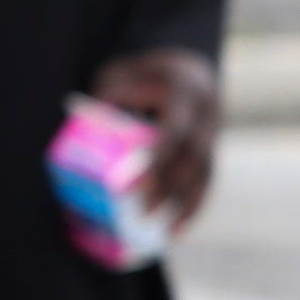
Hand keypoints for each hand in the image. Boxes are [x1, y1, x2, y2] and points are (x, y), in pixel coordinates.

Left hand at [90, 45, 222, 231]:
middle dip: (172, 187)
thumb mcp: (119, 73)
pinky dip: (194, 204)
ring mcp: (214, 132)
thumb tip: (85, 132)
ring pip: (207, 172)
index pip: (176, 131)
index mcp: (186, 91)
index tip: (141, 186)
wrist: (185, 66)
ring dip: (189, 204)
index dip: (160, 160)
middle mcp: (207, 114)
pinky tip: (178, 228)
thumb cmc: (140, 72)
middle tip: (146, 213)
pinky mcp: (212, 149)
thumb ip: (107, 98)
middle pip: (195, 156)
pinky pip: (208, 179)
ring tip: (169, 233)